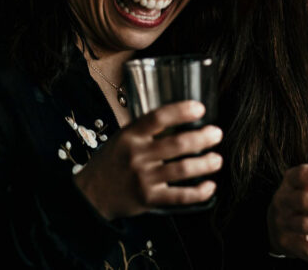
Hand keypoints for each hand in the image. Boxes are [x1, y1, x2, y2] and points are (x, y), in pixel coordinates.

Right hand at [73, 100, 222, 218]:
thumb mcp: (122, 137)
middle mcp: (137, 155)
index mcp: (130, 135)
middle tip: (217, 134)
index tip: (200, 108)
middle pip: (176, 144)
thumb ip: (146, 129)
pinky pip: (179, 196)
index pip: (158, 118)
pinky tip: (210, 186)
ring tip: (217, 159)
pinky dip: (198, 192)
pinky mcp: (149, 199)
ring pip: (182, 169)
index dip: (181, 111)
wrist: (91, 194)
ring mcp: (143, 178)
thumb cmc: (112, 162)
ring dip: (205, 164)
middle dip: (202, 138)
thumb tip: (181, 116)